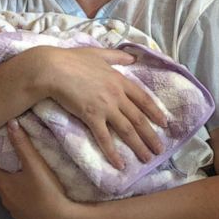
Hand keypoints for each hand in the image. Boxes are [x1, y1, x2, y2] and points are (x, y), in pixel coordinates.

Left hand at [0, 120, 79, 218]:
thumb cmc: (47, 191)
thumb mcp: (34, 164)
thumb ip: (22, 144)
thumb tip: (10, 122)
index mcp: (3, 183)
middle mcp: (4, 198)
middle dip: (2, 167)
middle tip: (9, 154)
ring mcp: (14, 210)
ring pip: (7, 192)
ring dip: (11, 182)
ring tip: (20, 172)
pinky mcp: (24, 218)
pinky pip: (17, 203)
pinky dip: (19, 195)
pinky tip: (30, 192)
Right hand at [35, 46, 166, 168]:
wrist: (54, 69)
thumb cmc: (73, 59)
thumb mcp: (99, 54)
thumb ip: (117, 56)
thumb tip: (133, 57)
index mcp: (119, 80)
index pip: (143, 99)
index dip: (155, 112)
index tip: (164, 124)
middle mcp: (117, 95)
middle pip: (138, 118)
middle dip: (151, 135)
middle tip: (160, 150)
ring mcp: (105, 107)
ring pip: (127, 130)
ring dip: (138, 146)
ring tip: (147, 158)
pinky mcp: (91, 117)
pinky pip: (104, 138)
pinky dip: (113, 153)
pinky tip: (120, 164)